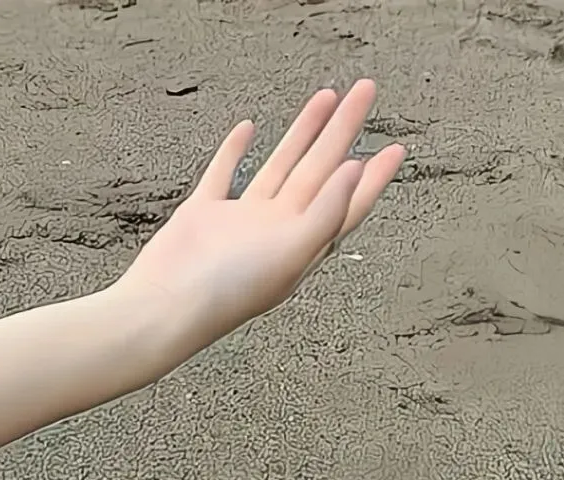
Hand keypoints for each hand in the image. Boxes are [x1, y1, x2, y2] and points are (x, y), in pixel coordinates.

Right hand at [120, 81, 403, 354]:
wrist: (166, 305)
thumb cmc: (229, 291)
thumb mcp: (291, 252)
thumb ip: (327, 212)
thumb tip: (355, 168)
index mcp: (301, 245)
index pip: (347, 204)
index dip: (373, 177)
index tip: (397, 146)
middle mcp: (276, 232)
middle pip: (320, 172)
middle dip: (344, 131)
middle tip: (366, 90)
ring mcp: (240, 222)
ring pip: (280, 166)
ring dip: (304, 132)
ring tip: (327, 95)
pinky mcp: (205, 213)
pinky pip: (225, 173)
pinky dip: (236, 150)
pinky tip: (249, 128)